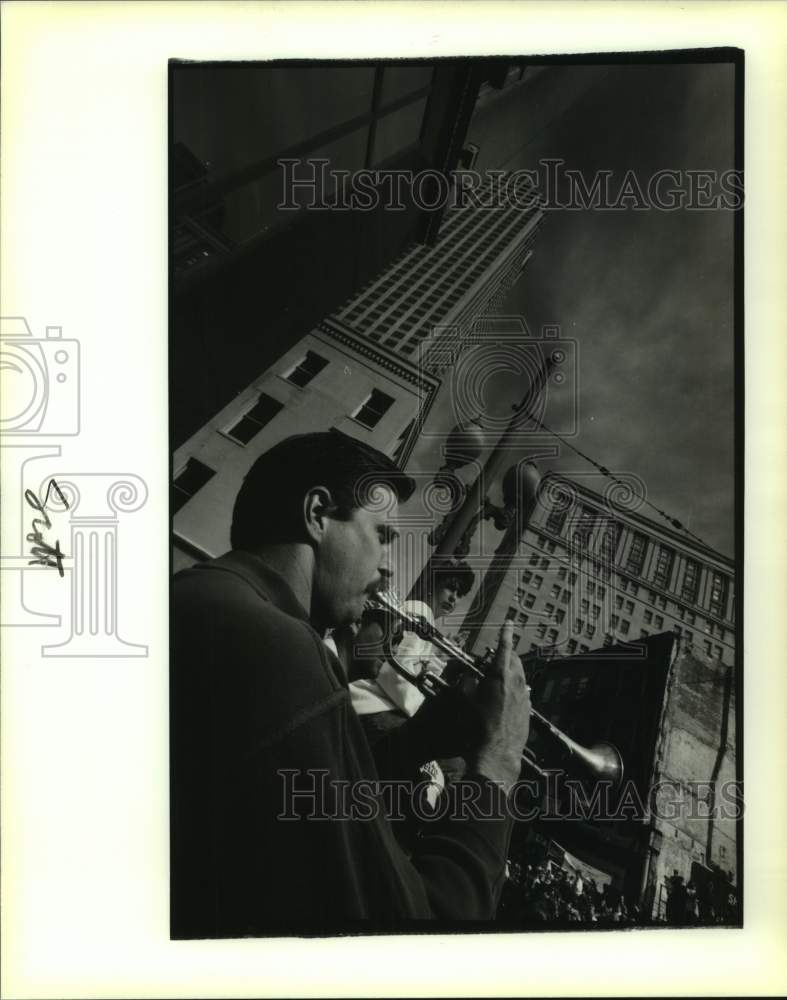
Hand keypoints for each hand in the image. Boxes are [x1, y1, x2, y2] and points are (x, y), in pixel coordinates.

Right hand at [469, 621, 530, 793]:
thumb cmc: (476, 729)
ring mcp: (524, 698)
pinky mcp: (527, 711)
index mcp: (499, 677)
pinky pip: (522, 691)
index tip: (509, 622)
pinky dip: (514, 686)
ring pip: (520, 675)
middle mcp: (516, 684)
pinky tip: (506, 694)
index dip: (506, 633)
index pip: (504, 648)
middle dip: (507, 653)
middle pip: (514, 660)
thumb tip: (471, 674)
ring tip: (500, 673)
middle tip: (497, 653)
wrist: (497, 756)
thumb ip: (468, 682)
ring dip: (511, 670)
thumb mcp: (464, 701)